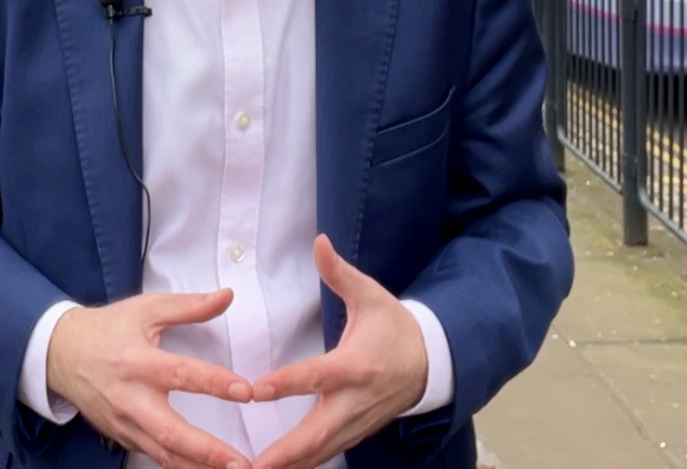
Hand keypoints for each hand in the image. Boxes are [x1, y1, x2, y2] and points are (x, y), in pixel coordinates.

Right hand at [45, 287, 255, 468]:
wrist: (61, 354)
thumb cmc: (108, 329)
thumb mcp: (146, 309)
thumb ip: (188, 306)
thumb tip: (227, 296)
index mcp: (138, 363)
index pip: (181, 375)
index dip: (215, 384)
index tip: (247, 392)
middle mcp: (130, 399)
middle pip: (171, 432)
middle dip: (207, 450)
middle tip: (240, 461)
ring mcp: (124, 423)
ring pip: (163, 454)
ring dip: (198, 467)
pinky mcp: (122, 437)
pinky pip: (154, 456)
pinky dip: (180, 466)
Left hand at [248, 235, 428, 468]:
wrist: (432, 362)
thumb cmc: (395, 327)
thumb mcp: (371, 296)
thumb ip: (339, 273)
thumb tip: (319, 241)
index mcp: (356, 365)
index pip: (316, 376)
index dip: (284, 384)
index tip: (254, 391)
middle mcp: (355, 400)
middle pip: (317, 432)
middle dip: (285, 452)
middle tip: (254, 465)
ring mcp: (356, 423)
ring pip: (321, 451)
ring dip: (290, 465)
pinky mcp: (355, 434)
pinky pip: (326, 455)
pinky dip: (302, 466)